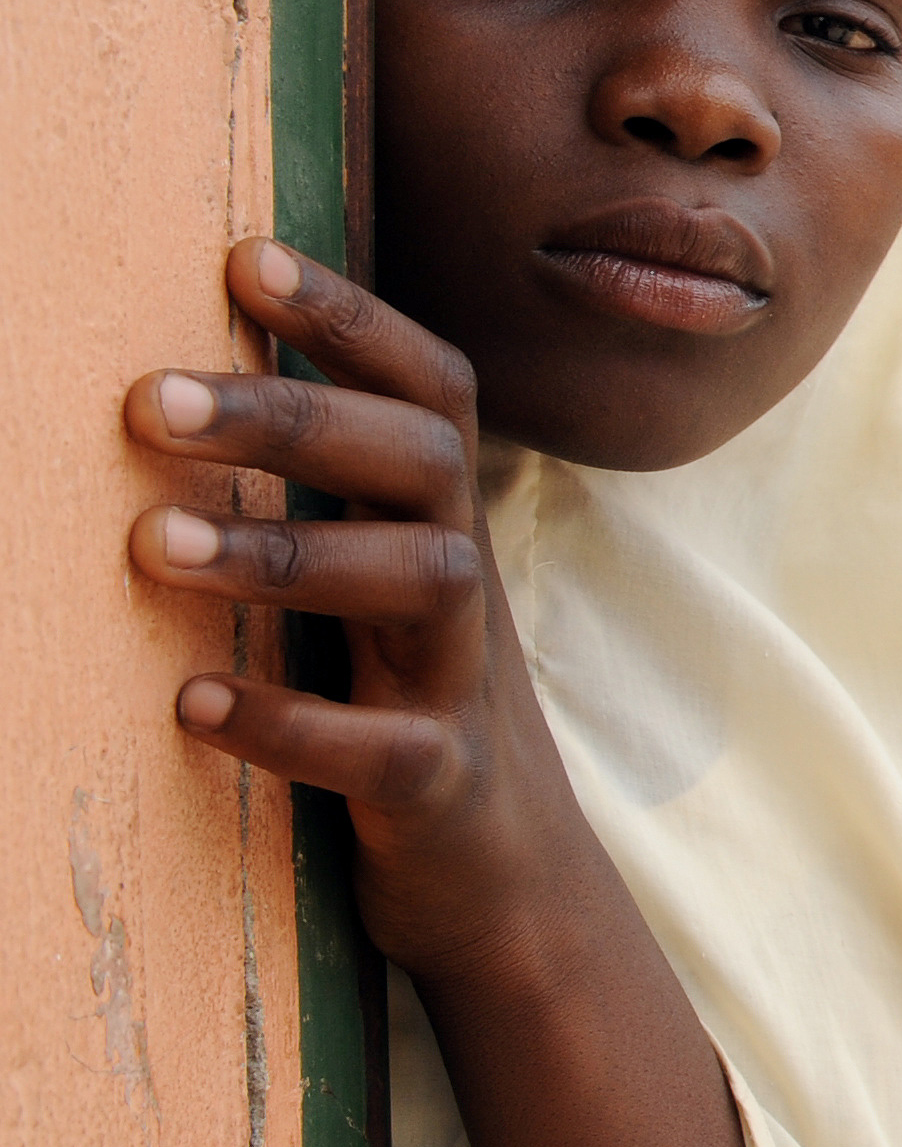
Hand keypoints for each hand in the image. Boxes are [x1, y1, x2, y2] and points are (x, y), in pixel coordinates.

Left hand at [126, 240, 604, 994]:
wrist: (515, 888)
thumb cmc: (404, 712)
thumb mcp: (374, 593)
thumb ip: (321, 501)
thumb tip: (179, 386)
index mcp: (441, 525)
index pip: (428, 388)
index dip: (349, 317)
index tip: (242, 258)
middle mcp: (464, 585)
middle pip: (419, 460)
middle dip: (291, 417)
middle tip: (142, 401)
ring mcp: (461, 684)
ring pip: (419, 583)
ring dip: (285, 551)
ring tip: (150, 543)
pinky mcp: (444, 788)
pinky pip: (384, 746)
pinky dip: (290, 722)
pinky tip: (194, 704)